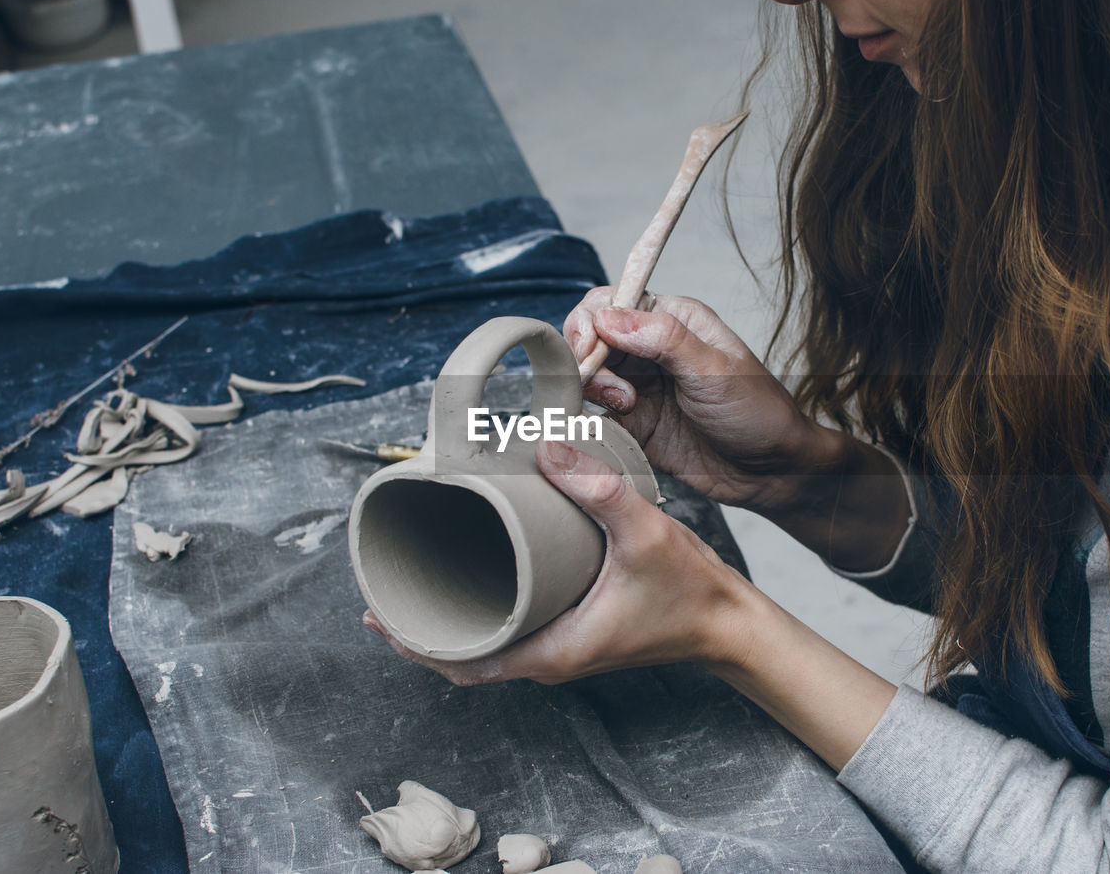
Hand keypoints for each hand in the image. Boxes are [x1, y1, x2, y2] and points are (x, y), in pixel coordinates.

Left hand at [362, 440, 753, 684]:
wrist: (730, 622)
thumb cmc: (691, 592)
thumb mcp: (644, 533)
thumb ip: (598, 488)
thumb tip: (545, 445)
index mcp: (552, 650)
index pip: (463, 664)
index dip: (414, 643)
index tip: (380, 613)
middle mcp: (550, 657)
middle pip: (465, 655)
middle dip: (421, 627)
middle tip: (387, 584)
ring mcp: (561, 648)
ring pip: (487, 644)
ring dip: (450, 618)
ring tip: (417, 576)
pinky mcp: (574, 632)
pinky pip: (513, 629)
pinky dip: (484, 610)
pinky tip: (475, 574)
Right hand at [566, 288, 912, 572]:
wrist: (772, 471)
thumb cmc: (757, 412)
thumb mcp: (715, 370)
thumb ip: (663, 340)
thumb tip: (610, 317)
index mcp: (670, 320)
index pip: (610, 303)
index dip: (590, 322)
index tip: (590, 349)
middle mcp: (647, 350)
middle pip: (588, 339)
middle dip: (585, 359)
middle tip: (608, 386)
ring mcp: (636, 388)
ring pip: (586, 378)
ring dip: (591, 390)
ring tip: (626, 406)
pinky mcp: (632, 426)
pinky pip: (593, 417)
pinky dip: (588, 422)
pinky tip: (609, 430)